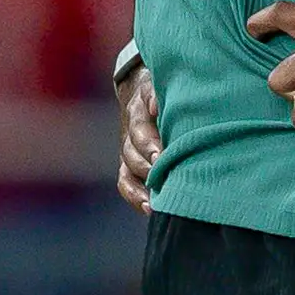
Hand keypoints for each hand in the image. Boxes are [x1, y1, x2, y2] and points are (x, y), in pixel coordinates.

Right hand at [112, 55, 160, 210]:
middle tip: (161, 179)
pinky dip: (135, 197)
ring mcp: (128, 149)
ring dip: (141, 186)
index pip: (140, 128)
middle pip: (133, 151)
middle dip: (147, 166)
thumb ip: (160, 94)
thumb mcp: (165, 84)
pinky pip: (126, 183)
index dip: (149, 143)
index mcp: (139, 110)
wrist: (147, 91)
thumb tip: (156, 106)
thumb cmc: (169, 90)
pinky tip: (150, 209)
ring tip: (154, 203)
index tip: (161, 156)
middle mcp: (130, 131)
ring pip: (128, 169)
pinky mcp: (129, 164)